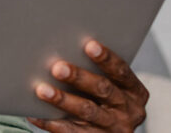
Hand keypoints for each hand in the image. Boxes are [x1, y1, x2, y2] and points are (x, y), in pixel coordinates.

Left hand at [27, 40, 148, 132]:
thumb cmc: (105, 100)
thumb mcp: (112, 88)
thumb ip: (98, 72)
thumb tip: (65, 48)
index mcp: (135, 92)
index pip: (121, 71)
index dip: (106, 58)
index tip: (89, 45)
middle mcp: (128, 111)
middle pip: (103, 90)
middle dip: (79, 77)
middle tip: (58, 67)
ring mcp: (113, 129)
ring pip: (87, 111)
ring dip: (63, 100)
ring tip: (42, 90)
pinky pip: (71, 132)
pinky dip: (51, 122)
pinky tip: (35, 114)